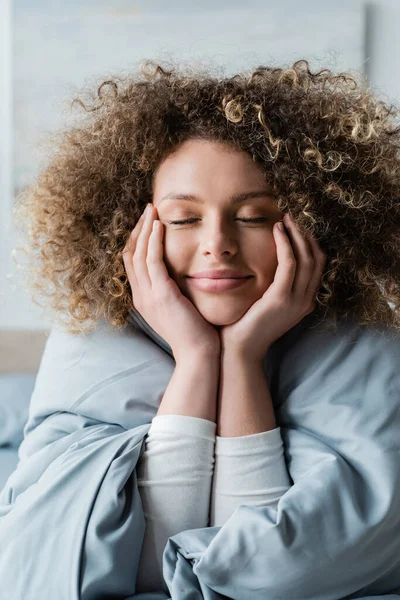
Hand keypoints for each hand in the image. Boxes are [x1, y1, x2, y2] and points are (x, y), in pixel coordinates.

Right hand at [122, 203, 220, 361]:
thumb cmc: (196, 334)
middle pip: (130, 254)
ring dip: (144, 229)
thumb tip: (184, 275)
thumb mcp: (181, 309)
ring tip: (152, 210)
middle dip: (138, 229)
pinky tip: (160, 225)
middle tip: (148, 209)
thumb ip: (176, 291)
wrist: (199, 355)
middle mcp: (141, 296)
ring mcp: (148, 295)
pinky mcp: (161, 294)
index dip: (138, 240)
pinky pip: (152, 260)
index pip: (133, 263)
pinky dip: (154, 240)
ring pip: (138, 254)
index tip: (148, 223)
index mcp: (144, 299)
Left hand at [219, 212, 326, 361]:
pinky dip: (285, 243)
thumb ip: (272, 288)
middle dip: (306, 234)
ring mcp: (296, 301)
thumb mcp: (264, 305)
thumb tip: (265, 265)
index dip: (309, 243)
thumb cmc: (244, 327)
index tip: (295, 226)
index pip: (316, 266)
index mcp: (303, 302)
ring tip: (284, 218)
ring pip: (306, 257)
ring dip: (296, 234)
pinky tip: (276, 230)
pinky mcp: (281, 298)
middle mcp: (305, 301)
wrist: (238, 351)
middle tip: (292, 216)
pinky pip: (289, 263)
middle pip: (316, 258)